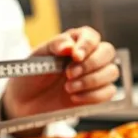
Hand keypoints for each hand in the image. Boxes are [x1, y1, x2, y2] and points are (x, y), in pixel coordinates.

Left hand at [1, 26, 118, 121]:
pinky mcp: (96, 93)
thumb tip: (69, 45)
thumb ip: (54, 46)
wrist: (25, 101)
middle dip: (90, 65)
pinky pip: (109, 92)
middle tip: (69, 75)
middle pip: (108, 52)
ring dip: (91, 81)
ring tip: (68, 88)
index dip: (87, 45)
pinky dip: (92, 96)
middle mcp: (88, 56)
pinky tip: (74, 97)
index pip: (92, 36)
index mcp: (75, 42)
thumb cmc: (31, 74)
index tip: (75, 56)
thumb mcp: (37, 56)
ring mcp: (95, 75)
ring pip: (112, 72)